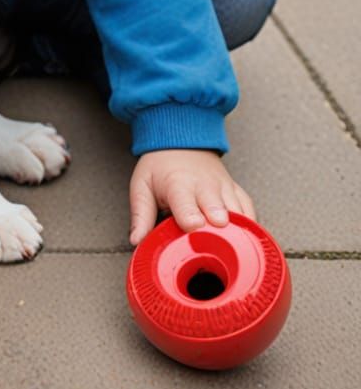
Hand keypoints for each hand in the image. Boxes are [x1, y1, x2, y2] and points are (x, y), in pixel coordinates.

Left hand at [129, 149, 255, 245]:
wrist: (181, 139)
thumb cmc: (161, 166)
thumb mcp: (142, 186)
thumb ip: (141, 215)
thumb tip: (137, 240)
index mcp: (179, 184)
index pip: (186, 204)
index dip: (191, 218)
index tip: (193, 227)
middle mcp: (205, 186)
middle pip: (219, 209)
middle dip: (221, 226)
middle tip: (222, 241)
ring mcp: (224, 188)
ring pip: (239, 212)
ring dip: (238, 231)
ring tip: (237, 250)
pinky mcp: (236, 191)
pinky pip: (250, 211)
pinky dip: (250, 227)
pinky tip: (247, 242)